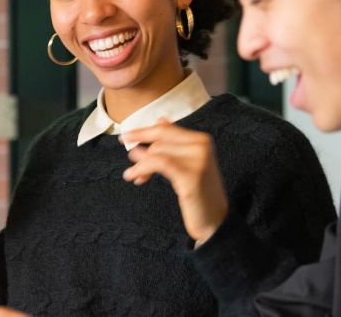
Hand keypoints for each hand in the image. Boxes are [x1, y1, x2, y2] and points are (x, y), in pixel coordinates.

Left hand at [121, 119, 227, 243]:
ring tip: (132, 175)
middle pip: (160, 140)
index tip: (126, 136)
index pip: (166, 130)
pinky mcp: (191, 176)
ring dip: (140, 163)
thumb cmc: (199, 192)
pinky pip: (159, 163)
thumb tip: (160, 120)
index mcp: (202, 140)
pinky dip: (143, 168)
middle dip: (142, 151)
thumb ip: (175, 142)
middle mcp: (202, 146)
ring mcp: (198, 160)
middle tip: (130, 163)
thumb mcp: (188, 163)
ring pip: (157, 151)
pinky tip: (135, 178)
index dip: (143, 132)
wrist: (215, 220)